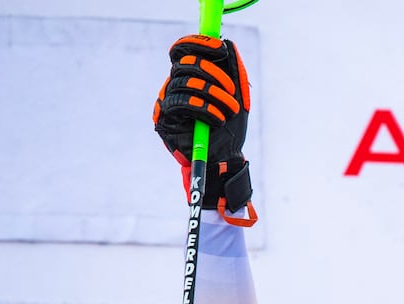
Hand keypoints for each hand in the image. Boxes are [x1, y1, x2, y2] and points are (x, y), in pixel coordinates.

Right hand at [153, 34, 255, 222]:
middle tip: (231, 91)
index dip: (198, 43)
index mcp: (189, 76)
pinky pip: (183, 103)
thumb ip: (233, 70)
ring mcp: (167, 102)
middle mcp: (174, 86)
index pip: (183, 50)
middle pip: (185, 63)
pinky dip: (205, 108)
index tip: (219, 47)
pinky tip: (218, 119)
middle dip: (212, 73)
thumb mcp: (238, 95)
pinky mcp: (165, 118)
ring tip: (230, 111)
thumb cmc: (230, 128)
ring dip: (214, 95)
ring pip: (185, 82)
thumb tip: (226, 43)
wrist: (225, 160)